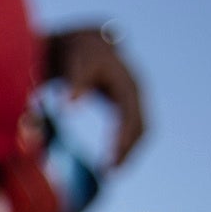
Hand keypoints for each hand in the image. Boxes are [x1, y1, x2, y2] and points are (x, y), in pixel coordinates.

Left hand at [46, 25, 146, 168]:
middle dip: (128, 150)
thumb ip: (73, 82)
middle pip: (141, 126)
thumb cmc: (74, 51)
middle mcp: (134, 89)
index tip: (111, 162)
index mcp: (125, 83)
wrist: (82, 38)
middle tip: (110, 173)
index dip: (122, 140)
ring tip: (111, 172)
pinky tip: (112, 160)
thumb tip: (69, 106)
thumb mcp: (74, 62)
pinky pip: (133, 125)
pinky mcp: (125, 100)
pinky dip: (125, 143)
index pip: (130, 117)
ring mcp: (132, 95)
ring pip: (140, 128)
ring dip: (129, 150)